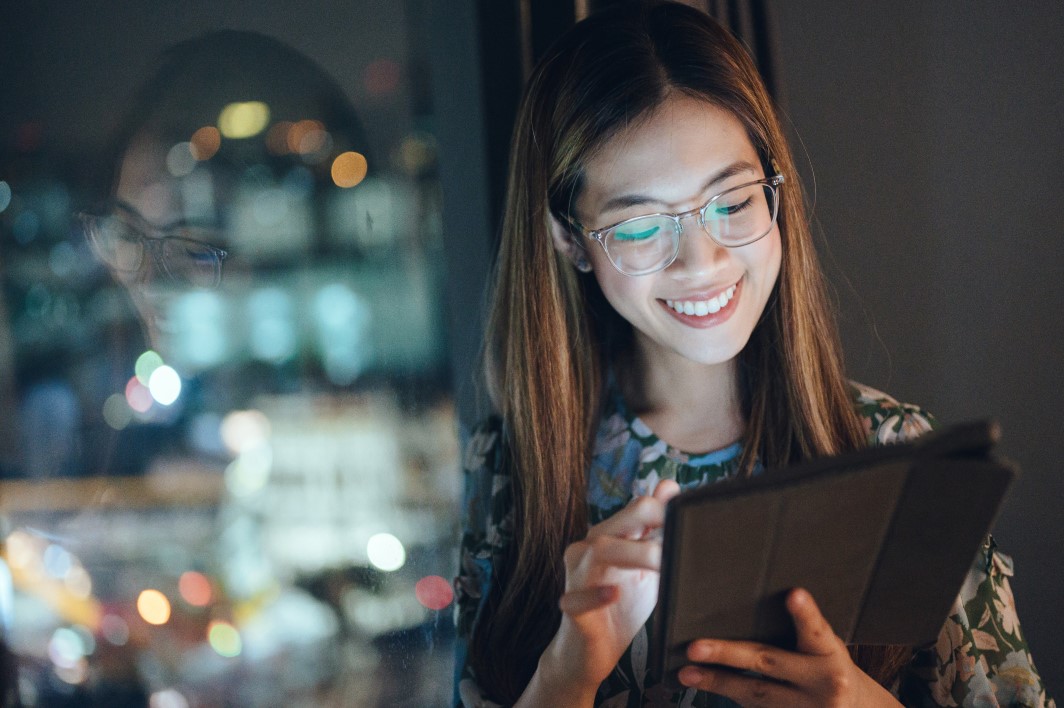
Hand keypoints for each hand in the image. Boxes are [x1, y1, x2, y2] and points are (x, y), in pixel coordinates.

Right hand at [538, 480, 680, 697]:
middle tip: (681, 533)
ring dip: (632, 554)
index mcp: (608, 537)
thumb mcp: (645, 570)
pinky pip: (577, 597)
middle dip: (649, 520)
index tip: (691, 520)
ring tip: (661, 561)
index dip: (664, 510)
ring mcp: (576, 577)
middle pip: (617, 522)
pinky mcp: (570, 608)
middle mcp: (588, 549)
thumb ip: (656, 533)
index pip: (637, 509)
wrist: (589, 656)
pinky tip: (614, 593)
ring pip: (598, 551)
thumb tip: (670, 485)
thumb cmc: (619, 609)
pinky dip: (595, 594)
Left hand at [676, 589, 901, 706]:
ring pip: (756, 693)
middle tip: (694, 647)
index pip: (817, 630)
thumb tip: (754, 605)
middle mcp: (823, 683)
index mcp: (831, 654)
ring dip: (717, 682)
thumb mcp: (826, 647)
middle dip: (729, 655)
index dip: (805, 614)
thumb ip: (803, 632)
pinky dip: (730, 695)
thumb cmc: (829, 666)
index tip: (794, 595)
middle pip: (770, 663)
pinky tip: (705, 685)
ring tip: (686, 672)